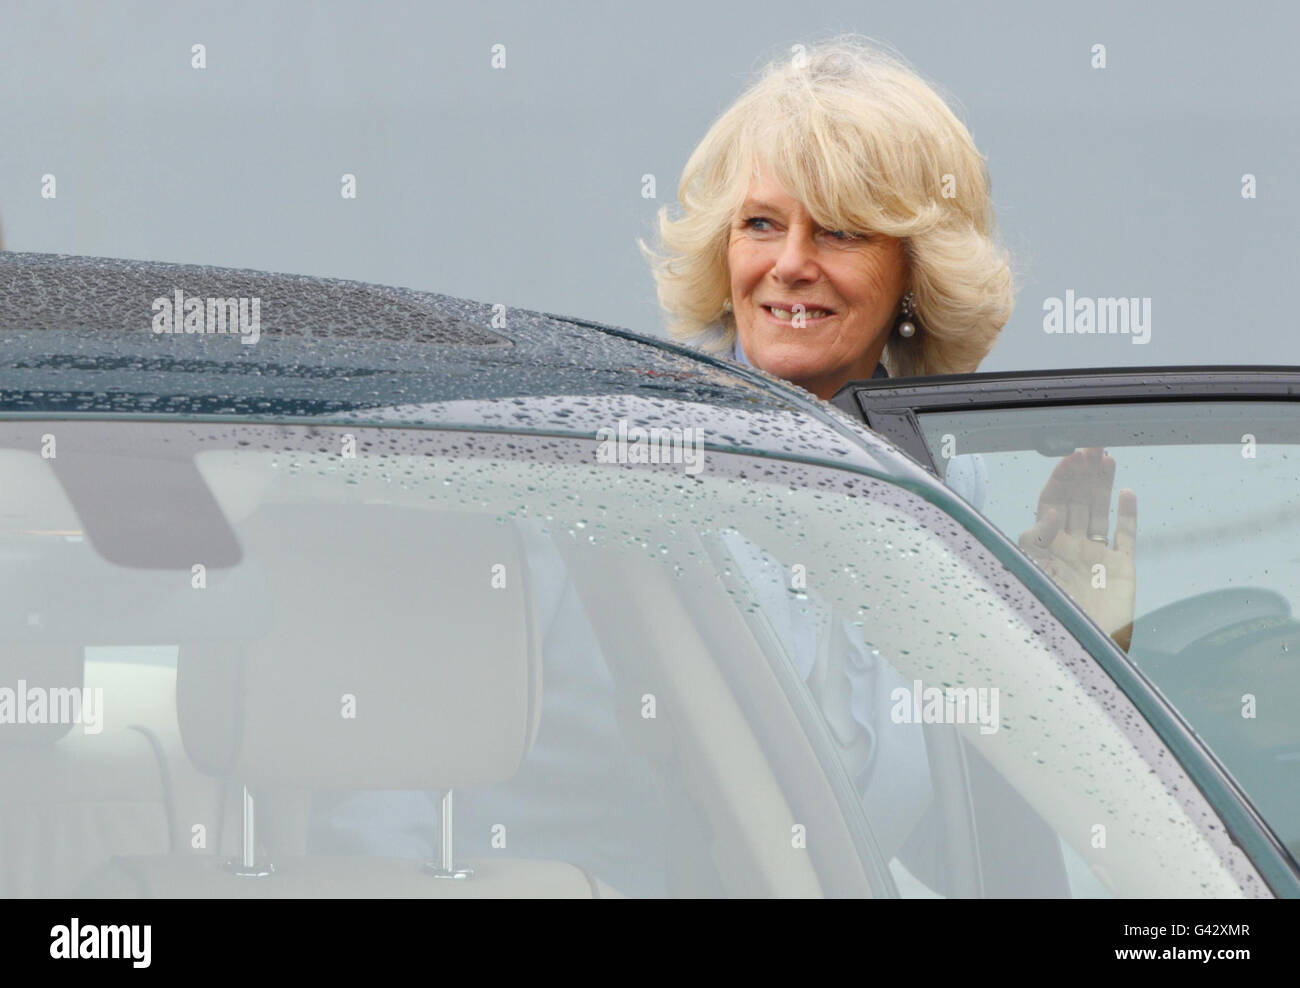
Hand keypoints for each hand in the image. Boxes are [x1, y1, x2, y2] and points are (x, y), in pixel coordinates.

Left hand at [1017, 447, 1136, 649]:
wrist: (1085, 654)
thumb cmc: (1050, 619)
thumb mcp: (1033, 576)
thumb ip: (1036, 542)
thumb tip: (1048, 513)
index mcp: (1046, 547)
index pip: (1051, 504)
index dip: (1060, 480)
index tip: (1068, 459)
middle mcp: (1070, 548)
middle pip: (1076, 502)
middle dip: (1082, 474)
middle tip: (1089, 447)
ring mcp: (1097, 557)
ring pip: (1099, 512)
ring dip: (1103, 485)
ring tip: (1106, 457)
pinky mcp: (1121, 569)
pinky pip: (1125, 536)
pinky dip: (1127, 515)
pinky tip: (1127, 494)